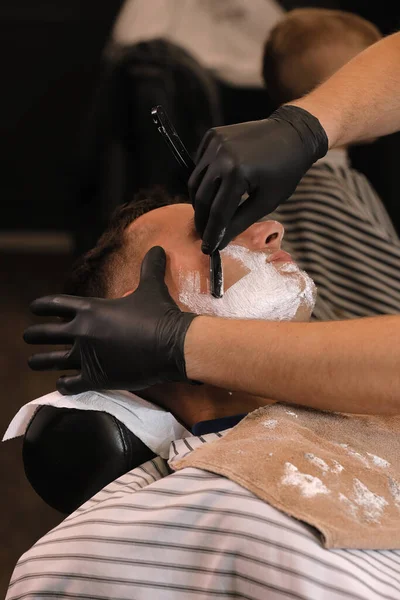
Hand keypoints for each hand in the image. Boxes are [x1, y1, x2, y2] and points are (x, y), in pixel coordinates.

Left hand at [23, 247, 197, 393]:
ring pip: (50, 361)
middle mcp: (82, 332)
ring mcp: (86, 356)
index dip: (40, 306)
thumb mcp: (152, 287)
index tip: (33, 309)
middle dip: (33, 334)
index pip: (53, 304)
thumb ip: (150, 268)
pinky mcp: (96, 378)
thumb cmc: (160, 315)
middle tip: (29, 336)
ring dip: (39, 361)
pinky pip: (69, 384)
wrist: (173, 345)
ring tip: (33, 361)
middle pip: (44, 333)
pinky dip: (63, 384)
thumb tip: (159, 249)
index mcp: (90, 309)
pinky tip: (61, 383)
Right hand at [189, 105, 327, 253]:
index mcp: (237, 173)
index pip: (218, 212)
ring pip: (195, 181)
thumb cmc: (285, 171)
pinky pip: (200, 164)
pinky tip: (213, 189)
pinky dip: (203, 180)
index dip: (212, 233)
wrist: (293, 133)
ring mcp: (214, 143)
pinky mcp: (212, 136)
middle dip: (202, 220)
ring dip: (200, 201)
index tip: (208, 249)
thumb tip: (219, 241)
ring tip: (207, 216)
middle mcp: (220, 156)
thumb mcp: (266, 201)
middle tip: (205, 235)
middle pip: (202, 198)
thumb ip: (240, 222)